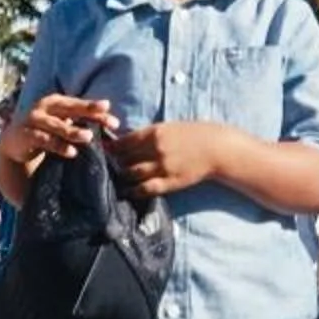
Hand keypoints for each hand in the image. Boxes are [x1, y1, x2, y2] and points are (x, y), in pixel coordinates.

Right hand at [6, 95, 115, 166]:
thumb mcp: (62, 124)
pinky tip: (72, 152)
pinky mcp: (26, 135)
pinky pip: (44, 140)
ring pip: (57, 125)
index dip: (96, 109)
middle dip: (88, 112)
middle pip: (70, 109)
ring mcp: (34, 120)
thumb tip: (111, 125)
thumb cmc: (44, 131)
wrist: (13, 143)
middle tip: (105, 117)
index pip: (79, 104)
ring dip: (73, 131)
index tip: (112, 116)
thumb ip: (81, 122)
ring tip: (89, 137)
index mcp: (57, 102)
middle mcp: (45, 107)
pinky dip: (58, 146)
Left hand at [111, 122, 235, 197]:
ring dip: (122, 176)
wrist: (215, 148)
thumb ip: (148, 134)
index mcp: (155, 133)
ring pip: (132, 174)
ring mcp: (163, 167)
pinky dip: (135, 190)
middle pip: (125, 158)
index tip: (103, 151)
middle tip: (105, 166)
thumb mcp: (168, 127)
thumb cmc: (191, 134)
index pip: (124, 141)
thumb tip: (125, 140)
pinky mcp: (170, 182)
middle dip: (114, 162)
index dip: (111, 148)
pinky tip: (129, 191)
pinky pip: (147, 188)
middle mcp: (156, 149)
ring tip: (115, 178)